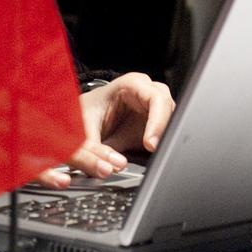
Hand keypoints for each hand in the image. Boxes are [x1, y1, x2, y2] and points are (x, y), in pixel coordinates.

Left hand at [35, 73, 173, 187]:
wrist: (80, 118)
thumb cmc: (84, 113)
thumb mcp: (84, 131)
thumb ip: (96, 150)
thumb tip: (111, 166)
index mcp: (132, 84)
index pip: (156, 99)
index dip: (158, 122)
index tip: (151, 144)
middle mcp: (146, 92)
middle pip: (169, 109)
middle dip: (163, 131)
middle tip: (153, 151)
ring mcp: (153, 108)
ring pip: (171, 121)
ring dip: (162, 139)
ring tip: (150, 155)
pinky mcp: (154, 124)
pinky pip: (165, 133)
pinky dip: (160, 145)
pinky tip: (150, 154)